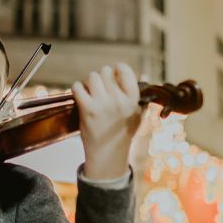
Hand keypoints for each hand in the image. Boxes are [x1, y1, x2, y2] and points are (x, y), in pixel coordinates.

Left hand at [72, 63, 141, 180]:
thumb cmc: (123, 133)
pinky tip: (81, 95)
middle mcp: (119, 100)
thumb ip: (142, 96)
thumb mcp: (137, 115)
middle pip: (106, 72)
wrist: (108, 153)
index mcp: (132, 99)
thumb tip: (145, 75)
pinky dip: (77, 88)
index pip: (125, 70)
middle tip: (100, 86)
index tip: (114, 74)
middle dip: (102, 76)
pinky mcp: (87, 109)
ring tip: (90, 91)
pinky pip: (78, 87)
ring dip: (89, 82)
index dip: (117, 69)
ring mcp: (103, 104)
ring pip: (92, 76)